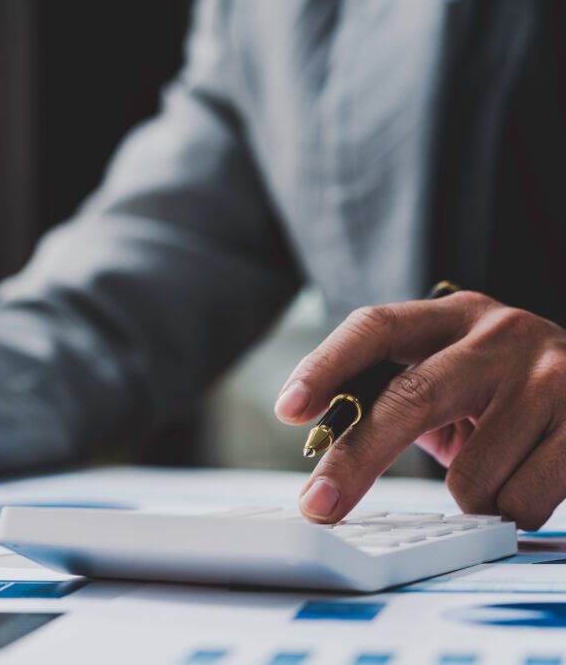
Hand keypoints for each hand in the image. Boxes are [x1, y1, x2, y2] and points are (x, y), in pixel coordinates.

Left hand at [275, 290, 565, 529]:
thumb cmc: (509, 395)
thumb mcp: (454, 378)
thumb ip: (397, 397)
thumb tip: (325, 455)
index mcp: (452, 317)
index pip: (376, 327)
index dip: (326, 365)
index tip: (289, 409)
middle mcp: (501, 335)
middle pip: (411, 397)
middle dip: (356, 461)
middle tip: (319, 505)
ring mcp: (552, 376)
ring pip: (471, 472)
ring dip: (466, 499)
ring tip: (493, 473)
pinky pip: (520, 498)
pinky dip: (509, 511)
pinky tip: (525, 482)